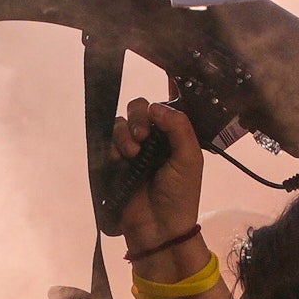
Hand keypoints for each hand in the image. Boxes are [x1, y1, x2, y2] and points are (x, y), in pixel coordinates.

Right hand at [111, 96, 207, 262]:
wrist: (158, 228)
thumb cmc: (180, 194)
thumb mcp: (189, 159)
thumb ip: (178, 127)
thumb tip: (156, 106)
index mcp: (176, 135)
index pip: (170, 104)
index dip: (168, 86)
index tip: (165, 69)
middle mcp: (155, 137)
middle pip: (140, 107)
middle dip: (139, 116)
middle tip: (144, 136)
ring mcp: (134, 148)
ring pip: (122, 121)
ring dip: (126, 132)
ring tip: (133, 153)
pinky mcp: (116, 161)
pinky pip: (108, 139)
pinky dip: (114, 144)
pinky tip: (122, 159)